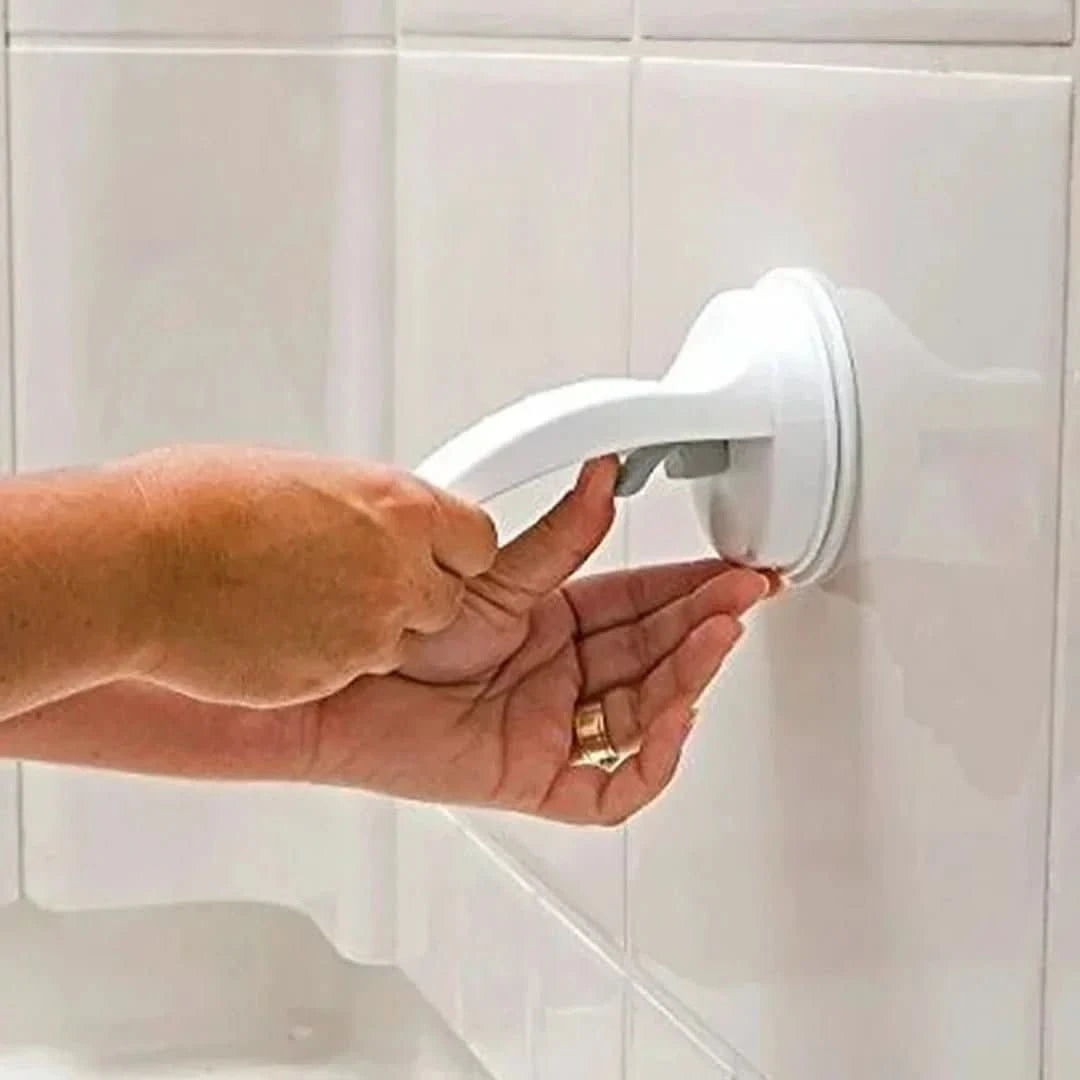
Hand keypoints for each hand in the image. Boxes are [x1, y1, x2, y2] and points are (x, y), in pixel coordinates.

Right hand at [118, 446, 496, 707]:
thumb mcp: (302, 479)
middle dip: (415, 594)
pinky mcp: (333, 678)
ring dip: (371, 630)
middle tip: (359, 581)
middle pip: (450, 599)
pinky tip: (282, 633)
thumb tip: (366, 516)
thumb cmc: (193, 507)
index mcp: (397, 507)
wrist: (134, 567)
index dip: (452, 549)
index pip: (478, 539)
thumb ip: (357, 506)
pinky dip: (330, 659)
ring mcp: (368, 631)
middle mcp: (396, 571)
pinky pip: (354, 672)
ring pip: (403, 642)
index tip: (434, 551)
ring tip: (305, 604)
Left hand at [309, 459, 771, 824]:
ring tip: (717, 636)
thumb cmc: (393, 638)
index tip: (732, 569)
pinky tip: (674, 719)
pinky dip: (649, 761)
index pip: (641, 607)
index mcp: (554, 628)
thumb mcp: (494, 580)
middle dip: (702, 624)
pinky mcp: (534, 778)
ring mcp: (551, 730)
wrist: (333, 690)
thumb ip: (559, 538)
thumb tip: (602, 480)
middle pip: (652, 655)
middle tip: (743, 595)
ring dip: (687, 678)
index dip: (690, 589)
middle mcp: (560, 679)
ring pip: (643, 714)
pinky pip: (610, 787)